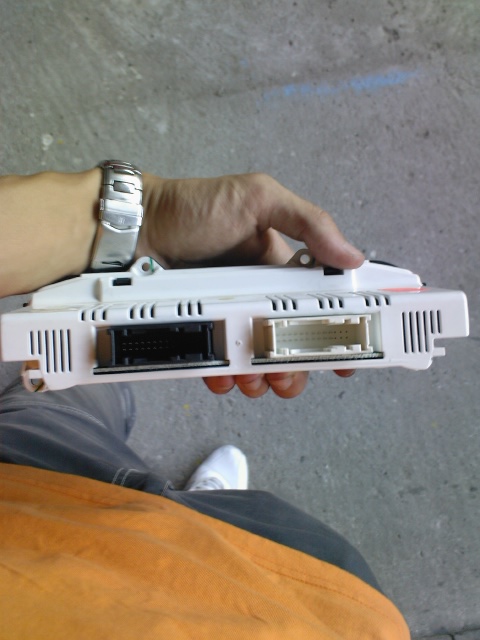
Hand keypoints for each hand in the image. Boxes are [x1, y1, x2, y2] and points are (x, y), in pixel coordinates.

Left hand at [139, 173, 363, 397]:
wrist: (135, 229)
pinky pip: (221, 361)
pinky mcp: (204, 329)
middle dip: (296, 365)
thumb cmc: (193, 207)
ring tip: (254, 377)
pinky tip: (222, 375)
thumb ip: (308, 222)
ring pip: (259, 357)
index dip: (336, 330)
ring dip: (263, 376)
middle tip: (288, 375)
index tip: (344, 358)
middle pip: (292, 341)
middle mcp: (261, 294)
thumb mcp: (258, 199)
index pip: (321, 302)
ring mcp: (231, 314)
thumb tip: (353, 256)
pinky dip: (225, 375)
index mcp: (282, 266)